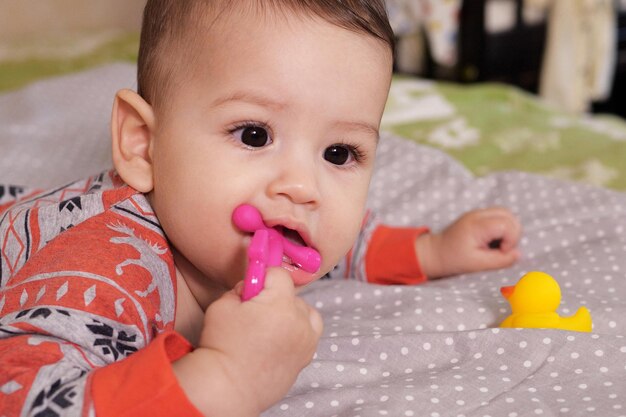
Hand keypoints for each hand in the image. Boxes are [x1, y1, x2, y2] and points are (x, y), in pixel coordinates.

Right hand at [173, 268, 322, 416]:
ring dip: (292, 313)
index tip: (252, 289)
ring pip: (306, 313)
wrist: (228, 386)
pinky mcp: (307, 357)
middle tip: (254, 313)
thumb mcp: (223, 304)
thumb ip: (242, 288)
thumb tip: (253, 286)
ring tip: (271, 325)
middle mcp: (300, 321)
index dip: (263, 278)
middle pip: (293, 295)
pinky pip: (309, 334)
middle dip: (275, 298)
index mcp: (280, 304)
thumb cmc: (222, 344)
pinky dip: (299, 331)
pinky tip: (279, 338)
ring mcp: (307, 341)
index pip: (279, 275)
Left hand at [416, 207, 521, 278]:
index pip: (507, 224)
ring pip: (506, 214)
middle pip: (509, 215)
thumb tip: (518, 254)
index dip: (511, 239)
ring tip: (497, 245)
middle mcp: (478, 215)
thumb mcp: (477, 264)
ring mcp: (478, 213)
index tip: (501, 251)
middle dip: (512, 233)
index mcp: (476, 225)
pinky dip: (502, 228)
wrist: (434, 252)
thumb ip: (500, 260)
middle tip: (500, 249)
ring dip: (509, 230)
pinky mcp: (478, 216)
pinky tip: (492, 240)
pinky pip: (498, 217)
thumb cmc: (452, 259)